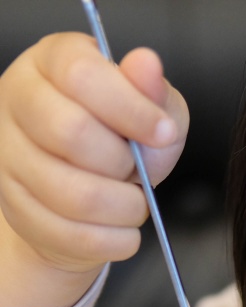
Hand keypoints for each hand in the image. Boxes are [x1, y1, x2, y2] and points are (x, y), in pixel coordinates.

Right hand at [0, 33, 188, 306]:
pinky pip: (74, 236)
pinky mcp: (18, 210)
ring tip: (134, 202)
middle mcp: (18, 102)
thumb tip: (146, 65)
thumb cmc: (119, 140)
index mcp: (51, 62)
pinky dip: (114, 240)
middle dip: (124, 162)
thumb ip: (152, 91)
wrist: (89, 196)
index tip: (164, 133)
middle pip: (71, 133)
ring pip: (74, 195)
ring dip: (124, 208)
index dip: (131, 108)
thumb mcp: (149, 107)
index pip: (82, 75)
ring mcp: (10, 158)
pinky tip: (122, 228)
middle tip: (137, 170)